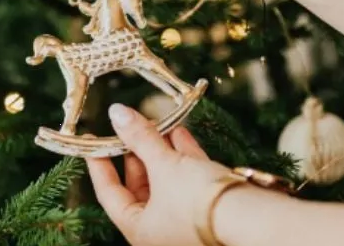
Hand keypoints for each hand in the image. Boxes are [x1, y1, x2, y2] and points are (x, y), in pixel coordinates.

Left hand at [87, 104, 229, 245]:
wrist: (250, 218)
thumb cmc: (199, 201)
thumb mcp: (164, 165)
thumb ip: (139, 138)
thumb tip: (117, 112)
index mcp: (139, 230)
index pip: (109, 194)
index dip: (100, 164)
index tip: (94, 141)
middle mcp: (159, 231)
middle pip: (139, 186)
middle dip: (137, 152)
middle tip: (131, 125)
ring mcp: (184, 221)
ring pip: (165, 181)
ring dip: (160, 150)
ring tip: (155, 123)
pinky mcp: (207, 209)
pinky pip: (187, 181)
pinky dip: (182, 158)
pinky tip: (179, 133)